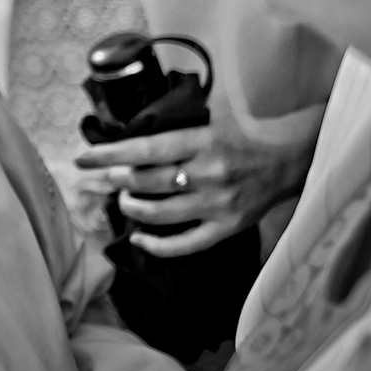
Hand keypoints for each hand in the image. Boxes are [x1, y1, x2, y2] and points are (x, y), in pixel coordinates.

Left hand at [75, 122, 315, 257]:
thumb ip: (172, 133)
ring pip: (159, 213)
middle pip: (146, 182)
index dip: (110, 155)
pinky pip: (184, 244)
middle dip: (116, 181)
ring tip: (124, 200)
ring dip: (132, 207)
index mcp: (201, 142)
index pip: (145, 149)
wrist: (286, 162)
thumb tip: (124, 140)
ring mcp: (217, 204)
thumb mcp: (207, 124)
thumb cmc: (239, 139)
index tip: (83, 158)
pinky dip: (156, 245)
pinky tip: (138, 239)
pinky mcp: (226, 228)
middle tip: (104, 179)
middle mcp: (208, 173)